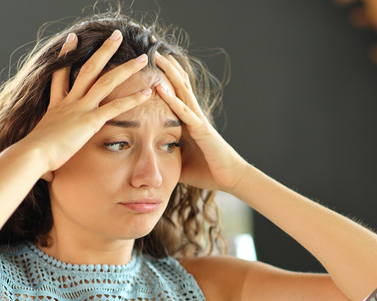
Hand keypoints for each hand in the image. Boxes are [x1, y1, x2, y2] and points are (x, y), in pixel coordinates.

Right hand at [22, 31, 152, 176]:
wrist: (31, 156)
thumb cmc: (34, 158)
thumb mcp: (40, 150)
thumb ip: (47, 155)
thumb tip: (46, 175)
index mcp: (55, 106)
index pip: (60, 75)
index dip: (65, 57)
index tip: (72, 40)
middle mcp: (68, 102)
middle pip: (88, 68)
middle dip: (104, 51)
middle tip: (115, 36)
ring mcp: (80, 109)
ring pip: (106, 81)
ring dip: (126, 69)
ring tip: (143, 58)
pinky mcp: (90, 120)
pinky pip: (116, 106)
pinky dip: (133, 99)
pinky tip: (148, 92)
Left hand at [153, 52, 248, 190]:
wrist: (230, 178)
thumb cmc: (207, 170)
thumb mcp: (179, 160)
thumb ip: (164, 153)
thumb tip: (145, 154)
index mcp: (187, 120)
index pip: (174, 92)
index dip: (163, 75)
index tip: (150, 61)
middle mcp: (193, 115)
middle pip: (179, 84)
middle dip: (166, 66)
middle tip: (152, 46)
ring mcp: (198, 121)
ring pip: (182, 91)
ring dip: (169, 73)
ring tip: (156, 56)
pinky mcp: (202, 131)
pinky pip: (184, 113)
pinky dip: (172, 100)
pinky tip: (160, 88)